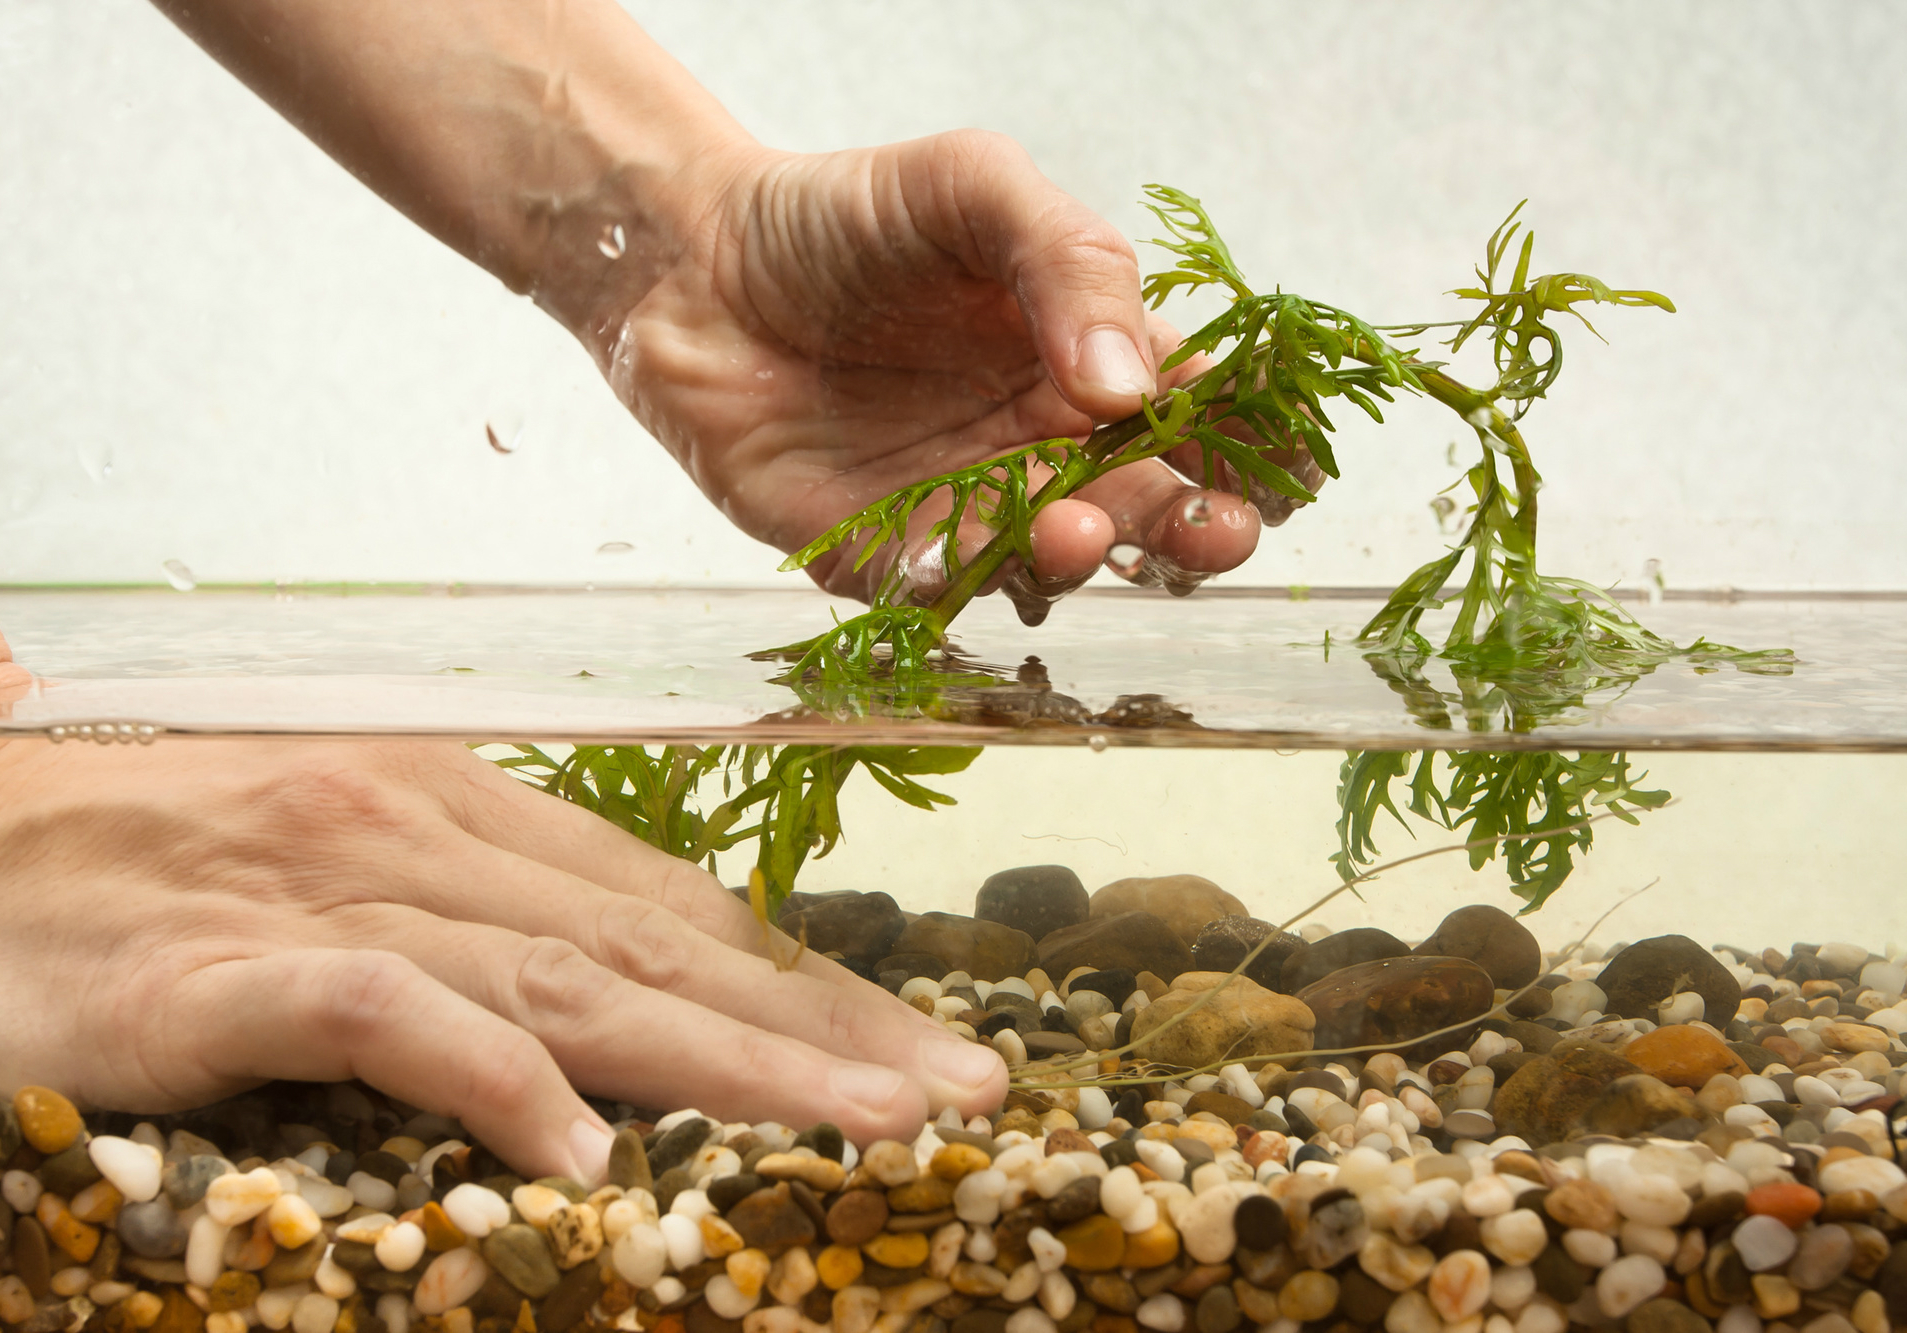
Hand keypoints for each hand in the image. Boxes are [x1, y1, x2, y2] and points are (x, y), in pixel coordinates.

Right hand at [0, 736, 1008, 1178]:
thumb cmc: (150, 851)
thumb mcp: (344, 866)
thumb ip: (481, 925)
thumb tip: (628, 1010)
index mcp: (458, 804)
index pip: (670, 905)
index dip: (807, 981)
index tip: (925, 1048)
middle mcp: (415, 832)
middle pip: (656, 943)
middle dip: (823, 1027)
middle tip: (963, 1095)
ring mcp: (320, 892)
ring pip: (565, 976)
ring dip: (728, 1054)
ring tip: (862, 1123)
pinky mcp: (213, 967)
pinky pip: (380, 1017)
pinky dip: (490, 1074)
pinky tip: (586, 1149)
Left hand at [577, 131, 1319, 619]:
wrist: (690, 261)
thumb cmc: (846, 216)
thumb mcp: (975, 190)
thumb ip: (1069, 262)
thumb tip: (1139, 383)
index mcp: (1087, 361)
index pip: (1200, 419)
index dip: (1253, 450)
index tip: (1288, 470)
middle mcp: (1042, 448)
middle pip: (1148, 509)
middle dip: (1194, 530)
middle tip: (1214, 531)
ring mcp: (965, 508)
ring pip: (1050, 563)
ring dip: (1080, 559)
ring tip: (1077, 530)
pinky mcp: (877, 556)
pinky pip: (932, 591)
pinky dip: (955, 588)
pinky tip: (959, 562)